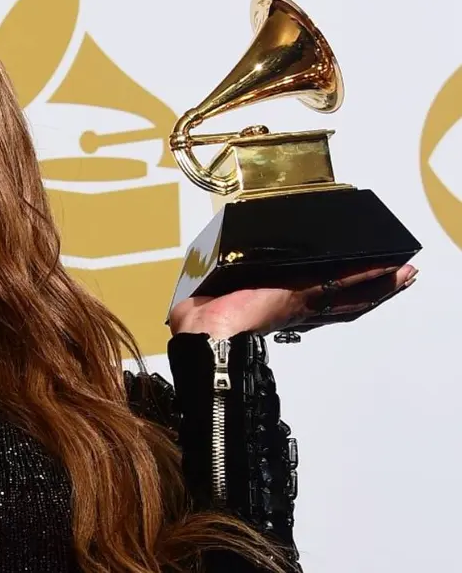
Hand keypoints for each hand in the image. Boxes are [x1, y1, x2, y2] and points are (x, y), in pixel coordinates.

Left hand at [169, 264, 417, 338]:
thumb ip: (223, 277)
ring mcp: (301, 303)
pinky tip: (391, 269)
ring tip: (404, 273)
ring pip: (349, 292)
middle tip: (399, 275)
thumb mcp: (216, 286)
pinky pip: (340, 282)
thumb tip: (215, 268)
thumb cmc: (201, 319)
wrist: (202, 335)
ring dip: (379, 282)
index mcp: (274, 305)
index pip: (316, 298)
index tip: (360, 282)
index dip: (340, 291)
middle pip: (343, 298)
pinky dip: (368, 276)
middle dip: (372, 288)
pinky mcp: (300, 295)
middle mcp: (293, 307)